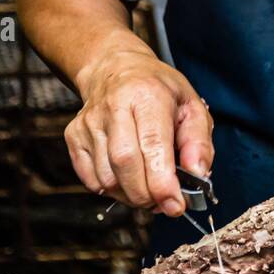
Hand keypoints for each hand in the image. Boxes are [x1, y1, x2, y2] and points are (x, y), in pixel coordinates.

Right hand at [66, 47, 212, 215]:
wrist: (115, 69)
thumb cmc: (158, 91)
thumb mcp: (191, 106)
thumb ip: (199, 142)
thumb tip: (199, 174)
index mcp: (147, 95)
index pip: (152, 145)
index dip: (163, 182)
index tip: (175, 205)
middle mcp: (114, 107)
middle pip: (126, 165)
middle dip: (147, 195)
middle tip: (164, 202)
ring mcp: (89, 122)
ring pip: (106, 178)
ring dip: (130, 195)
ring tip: (147, 186)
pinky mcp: (74, 136)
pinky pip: (91, 180)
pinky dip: (112, 190)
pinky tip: (127, 178)